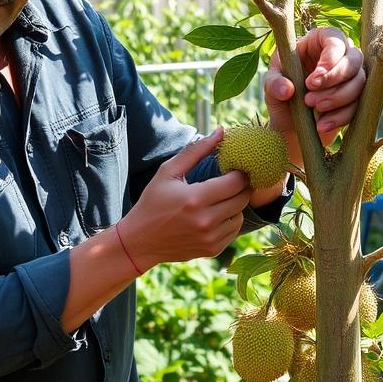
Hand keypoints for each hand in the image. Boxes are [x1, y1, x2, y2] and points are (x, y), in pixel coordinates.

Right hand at [120, 129, 251, 267]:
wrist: (140, 241)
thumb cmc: (153, 202)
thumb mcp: (168, 172)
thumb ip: (196, 151)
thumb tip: (221, 132)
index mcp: (195, 199)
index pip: (235, 182)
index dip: (240, 172)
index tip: (235, 168)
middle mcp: (206, 221)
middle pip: (242, 198)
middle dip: (241, 186)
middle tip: (232, 180)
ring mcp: (210, 238)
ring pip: (240, 215)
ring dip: (235, 204)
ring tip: (221, 198)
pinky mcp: (212, 249)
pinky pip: (234, 231)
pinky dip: (229, 220)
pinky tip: (215, 214)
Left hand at [264, 26, 365, 149]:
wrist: (290, 124)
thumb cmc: (281, 94)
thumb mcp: (271, 85)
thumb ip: (275, 84)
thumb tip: (286, 89)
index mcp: (318, 41)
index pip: (335, 39)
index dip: (330, 58)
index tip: (313, 80)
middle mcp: (340, 55)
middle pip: (354, 58)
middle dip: (335, 79)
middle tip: (310, 98)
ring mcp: (351, 77)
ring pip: (359, 82)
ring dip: (338, 98)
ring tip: (314, 109)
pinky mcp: (356, 98)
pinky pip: (359, 105)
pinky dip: (340, 116)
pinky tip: (321, 125)